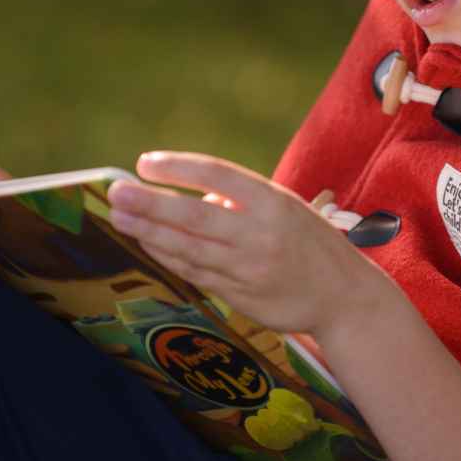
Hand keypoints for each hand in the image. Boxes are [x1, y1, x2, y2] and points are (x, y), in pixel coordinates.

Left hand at [107, 151, 391, 336]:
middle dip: (150, 204)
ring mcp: (250, 268)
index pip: (219, 175)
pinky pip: (196, 273)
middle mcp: (260, 233)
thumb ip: (240, 200)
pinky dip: (168, 258)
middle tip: (116, 192)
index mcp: (274, 202)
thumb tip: (189, 198)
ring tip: (120, 217)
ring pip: (188, 248)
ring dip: (149, 233)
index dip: (179, 168)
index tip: (145, 163)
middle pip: (194, 216)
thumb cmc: (309, 243)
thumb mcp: (285, 208)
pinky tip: (148, 245)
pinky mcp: (241, 295)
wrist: (344, 297)